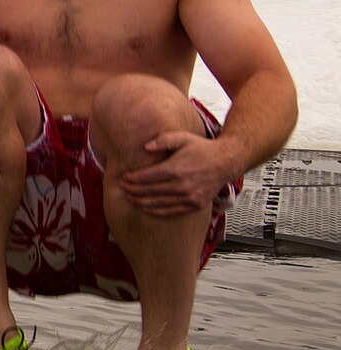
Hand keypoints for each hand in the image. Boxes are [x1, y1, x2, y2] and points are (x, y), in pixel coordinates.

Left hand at [119, 128, 233, 216]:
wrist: (226, 161)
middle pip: (150, 191)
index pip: (147, 177)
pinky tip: (147, 208)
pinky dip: (158, 211)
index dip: (133, 179)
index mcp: (176, 169)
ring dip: (142, 202)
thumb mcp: (182, 138)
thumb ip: (162, 140)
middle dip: (134, 190)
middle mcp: (182, 185)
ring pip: (159, 203)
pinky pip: (173, 211)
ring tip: (130, 198)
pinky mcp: (196, 204)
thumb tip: (145, 147)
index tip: (123, 178)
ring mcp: (190, 197)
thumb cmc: (203, 148)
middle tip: (122, 188)